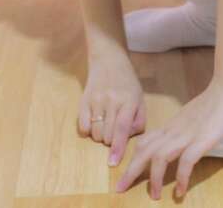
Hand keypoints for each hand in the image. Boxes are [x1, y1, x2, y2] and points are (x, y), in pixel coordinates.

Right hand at [78, 52, 145, 166]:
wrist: (108, 59)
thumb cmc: (127, 82)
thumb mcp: (140, 98)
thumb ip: (138, 121)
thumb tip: (126, 139)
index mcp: (129, 100)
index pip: (121, 129)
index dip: (117, 148)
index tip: (112, 163)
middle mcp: (112, 100)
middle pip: (107, 135)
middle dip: (111, 140)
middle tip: (114, 128)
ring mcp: (96, 100)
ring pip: (95, 133)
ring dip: (100, 136)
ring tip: (105, 123)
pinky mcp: (84, 100)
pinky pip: (82, 126)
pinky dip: (88, 130)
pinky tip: (94, 120)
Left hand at [114, 80, 222, 198]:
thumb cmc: (214, 102)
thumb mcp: (190, 118)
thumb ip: (181, 130)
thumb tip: (176, 144)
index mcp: (171, 126)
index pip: (144, 142)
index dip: (132, 159)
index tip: (125, 174)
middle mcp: (174, 130)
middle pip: (145, 150)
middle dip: (131, 171)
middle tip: (120, 188)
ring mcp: (188, 134)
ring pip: (160, 156)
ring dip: (155, 178)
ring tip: (155, 196)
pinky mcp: (203, 139)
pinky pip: (186, 161)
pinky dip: (181, 177)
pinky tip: (180, 191)